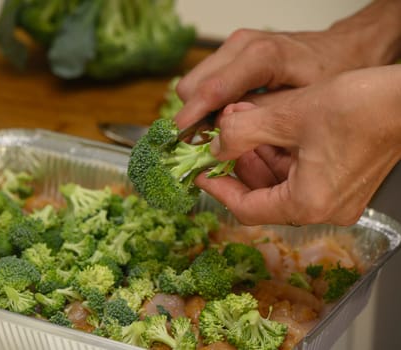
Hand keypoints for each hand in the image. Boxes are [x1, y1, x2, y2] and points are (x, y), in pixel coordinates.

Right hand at [175, 0, 400, 129]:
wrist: (341, 48)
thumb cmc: (329, 73)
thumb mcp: (304, 103)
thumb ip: (261, 117)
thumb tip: (224, 134)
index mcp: (261, 56)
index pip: (211, 90)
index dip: (191, 119)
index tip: (178, 142)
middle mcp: (240, 46)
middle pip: (191, 87)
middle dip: (193, 118)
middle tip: (206, 144)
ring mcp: (233, 47)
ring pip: (192, 84)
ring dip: (198, 110)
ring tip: (218, 133)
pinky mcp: (230, 53)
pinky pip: (203, 81)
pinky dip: (207, 102)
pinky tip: (225, 116)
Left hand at [196, 65, 400, 225]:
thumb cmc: (362, 107)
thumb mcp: (289, 115)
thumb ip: (243, 133)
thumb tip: (216, 146)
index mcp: (308, 203)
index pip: (247, 209)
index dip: (219, 189)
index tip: (200, 173)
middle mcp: (324, 208)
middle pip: (262, 193)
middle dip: (238, 161)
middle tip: (221, 134)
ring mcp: (335, 197)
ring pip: (279, 181)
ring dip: (257, 151)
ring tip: (242, 119)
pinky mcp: (342, 182)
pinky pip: (298, 173)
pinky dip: (279, 151)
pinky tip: (267, 124)